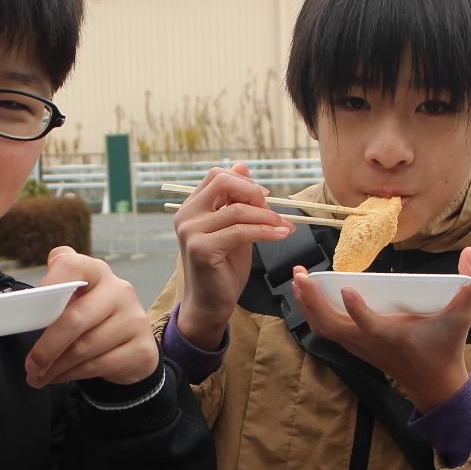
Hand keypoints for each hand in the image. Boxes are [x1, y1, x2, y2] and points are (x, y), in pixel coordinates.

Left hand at [25, 246, 160, 387]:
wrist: (131, 345)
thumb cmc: (92, 318)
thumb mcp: (75, 299)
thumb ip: (54, 291)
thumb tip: (29, 298)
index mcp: (97, 272)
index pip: (72, 266)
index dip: (49, 284)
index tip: (30, 306)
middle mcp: (119, 291)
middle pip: (75, 319)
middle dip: (46, 347)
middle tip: (30, 365)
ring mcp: (134, 320)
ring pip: (84, 348)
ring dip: (56, 367)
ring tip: (39, 375)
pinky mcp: (142, 348)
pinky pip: (98, 366)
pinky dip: (72, 375)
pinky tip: (59, 377)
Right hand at [172, 164, 292, 349]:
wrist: (211, 304)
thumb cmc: (223, 268)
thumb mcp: (234, 227)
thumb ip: (237, 200)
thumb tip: (242, 165)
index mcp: (191, 207)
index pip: (217, 176)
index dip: (244, 181)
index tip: (264, 196)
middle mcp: (185, 215)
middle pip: (222, 182)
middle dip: (253, 192)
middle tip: (273, 208)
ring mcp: (190, 232)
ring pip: (237, 210)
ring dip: (267, 216)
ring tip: (285, 226)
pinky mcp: (201, 248)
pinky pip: (241, 231)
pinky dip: (265, 232)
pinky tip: (281, 235)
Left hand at [291, 246, 470, 411]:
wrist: (434, 384)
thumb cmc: (446, 348)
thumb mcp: (463, 318)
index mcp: (392, 336)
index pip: (370, 325)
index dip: (357, 310)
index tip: (346, 288)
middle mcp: (369, 343)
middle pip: (331, 325)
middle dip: (312, 300)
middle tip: (301, 275)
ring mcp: (358, 347)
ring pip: (323, 328)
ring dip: (308, 304)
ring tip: (298, 279)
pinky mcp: (354, 347)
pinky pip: (326, 331)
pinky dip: (313, 313)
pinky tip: (307, 295)